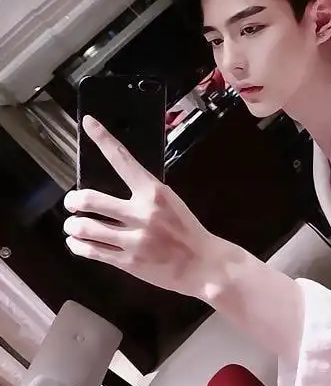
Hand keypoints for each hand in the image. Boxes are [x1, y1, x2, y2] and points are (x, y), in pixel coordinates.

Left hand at [64, 116, 233, 298]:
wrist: (203, 264)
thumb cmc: (187, 229)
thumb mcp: (171, 202)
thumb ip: (145, 193)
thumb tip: (117, 185)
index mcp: (154, 192)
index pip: (123, 159)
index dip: (103, 139)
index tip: (88, 122)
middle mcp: (141, 213)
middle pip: (90, 199)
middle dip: (73, 200)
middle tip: (72, 202)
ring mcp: (134, 239)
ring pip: (86, 228)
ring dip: (73, 225)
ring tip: (73, 225)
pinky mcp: (128, 262)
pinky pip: (91, 251)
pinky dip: (77, 245)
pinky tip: (77, 243)